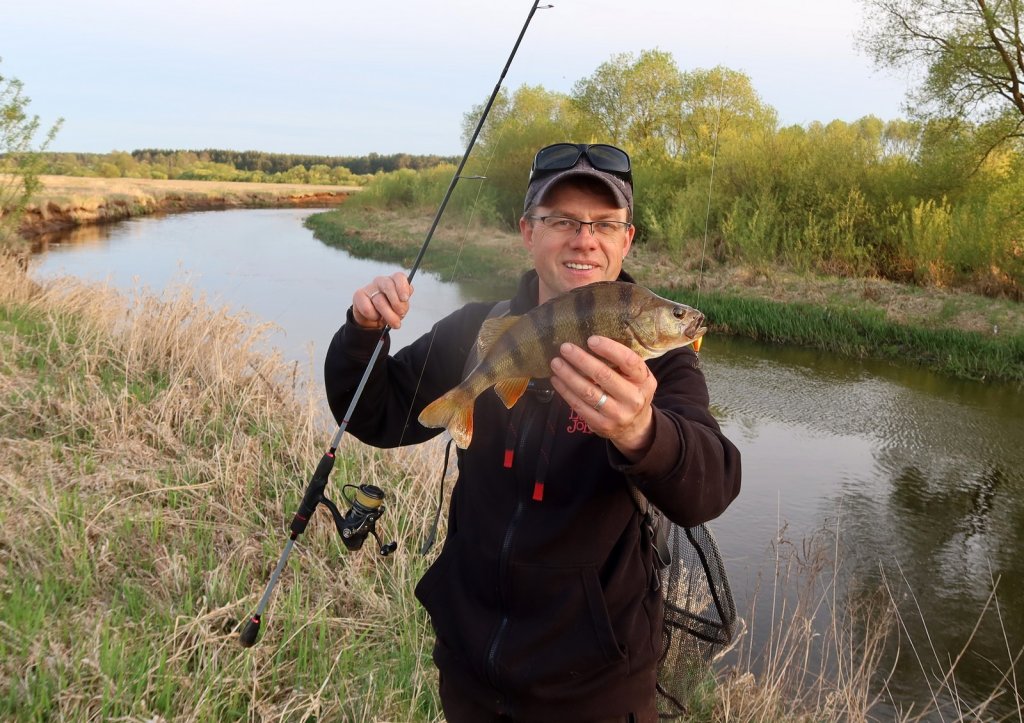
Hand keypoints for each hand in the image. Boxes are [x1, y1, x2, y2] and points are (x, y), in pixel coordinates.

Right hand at [352, 272, 412, 329]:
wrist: (373, 319)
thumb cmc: (390, 310)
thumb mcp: (401, 308)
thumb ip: (403, 304)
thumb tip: (403, 301)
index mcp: (395, 281)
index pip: (399, 277)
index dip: (402, 287)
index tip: (404, 299)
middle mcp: (382, 281)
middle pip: (389, 286)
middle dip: (396, 304)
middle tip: (400, 314)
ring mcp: (369, 287)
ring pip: (379, 301)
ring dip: (388, 315)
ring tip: (392, 322)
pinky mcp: (358, 295)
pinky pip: (367, 309)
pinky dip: (374, 317)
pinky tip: (375, 317)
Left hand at [549, 336, 656, 460]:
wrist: (635, 427)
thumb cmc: (631, 392)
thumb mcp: (637, 377)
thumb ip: (622, 363)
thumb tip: (591, 341)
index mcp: (644, 380)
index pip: (628, 361)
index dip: (609, 348)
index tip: (591, 340)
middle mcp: (633, 398)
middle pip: (604, 375)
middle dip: (581, 359)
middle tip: (565, 348)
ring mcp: (617, 414)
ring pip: (588, 392)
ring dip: (568, 375)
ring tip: (556, 363)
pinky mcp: (601, 425)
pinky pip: (579, 406)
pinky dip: (565, 391)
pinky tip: (557, 380)